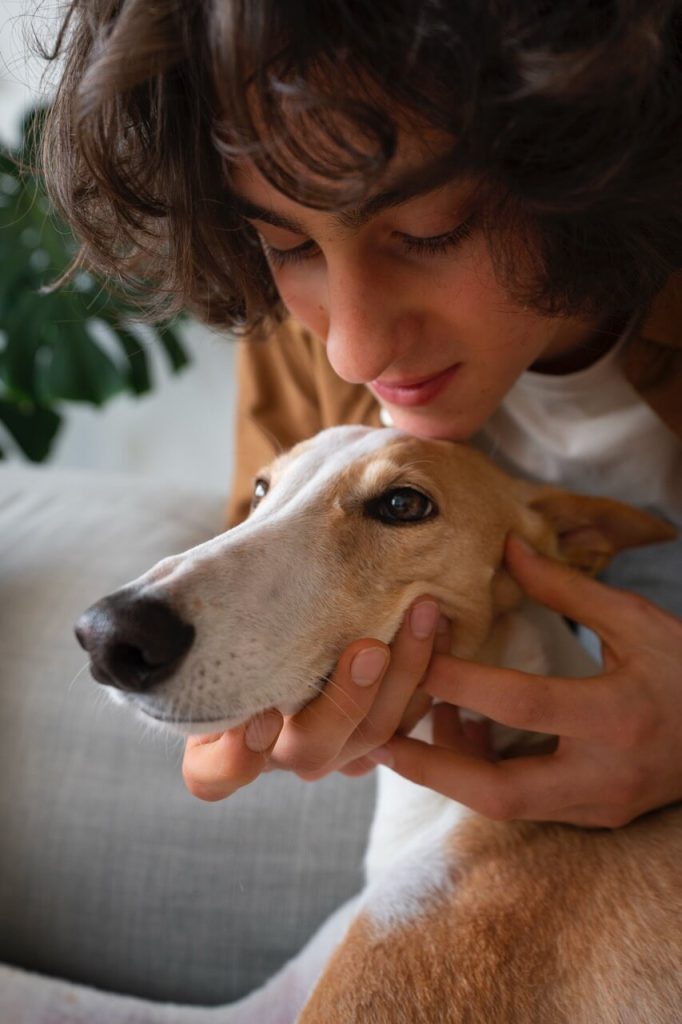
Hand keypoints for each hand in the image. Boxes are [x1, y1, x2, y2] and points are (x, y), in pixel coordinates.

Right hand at [182, 597, 450, 800]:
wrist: (288, 601)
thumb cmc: (229, 605)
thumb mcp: (190, 609)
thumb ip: (169, 618)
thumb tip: (128, 620)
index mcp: (221, 739)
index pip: (214, 775)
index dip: (236, 759)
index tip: (260, 716)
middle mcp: (278, 752)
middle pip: (313, 753)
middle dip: (345, 701)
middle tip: (368, 650)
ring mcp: (334, 742)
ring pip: (373, 736)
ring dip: (402, 677)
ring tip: (421, 616)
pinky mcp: (381, 720)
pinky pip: (412, 717)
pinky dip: (426, 674)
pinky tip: (437, 626)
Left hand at [368, 534, 681, 827]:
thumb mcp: (637, 623)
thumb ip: (569, 589)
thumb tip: (510, 547)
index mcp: (616, 716)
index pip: (524, 704)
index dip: (461, 682)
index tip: (412, 657)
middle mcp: (603, 774)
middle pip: (499, 791)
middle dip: (431, 768)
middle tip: (375, 741)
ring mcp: (597, 805)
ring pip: (504, 805)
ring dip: (451, 771)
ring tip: (407, 731)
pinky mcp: (592, 817)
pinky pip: (524, 802)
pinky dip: (484, 771)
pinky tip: (460, 733)